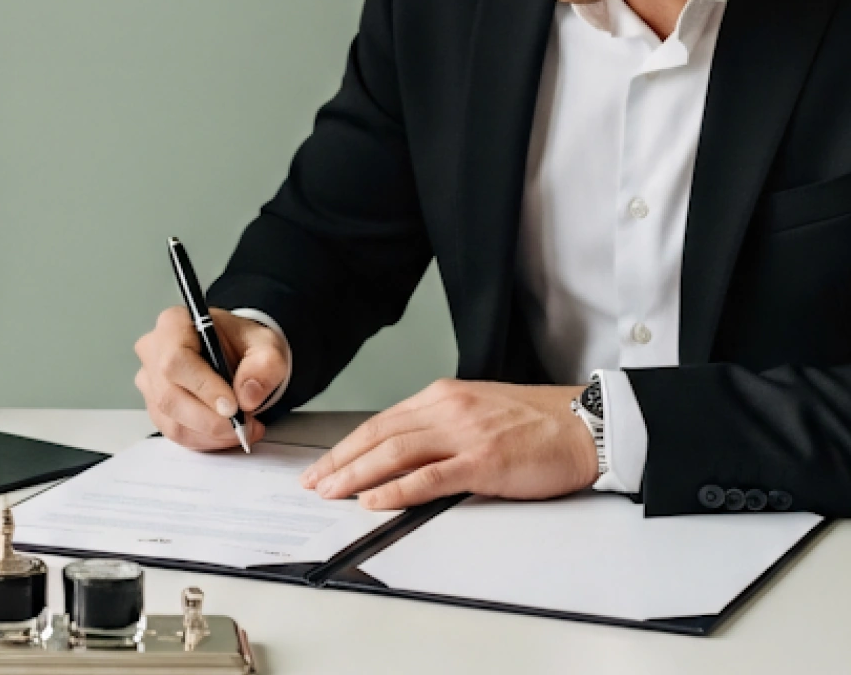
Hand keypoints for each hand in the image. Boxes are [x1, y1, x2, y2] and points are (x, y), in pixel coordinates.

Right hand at [133, 306, 288, 450]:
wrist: (234, 352)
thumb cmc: (241, 343)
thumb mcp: (265, 344)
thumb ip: (264, 365)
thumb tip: (247, 396)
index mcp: (174, 323)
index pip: (176, 360)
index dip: (204, 387)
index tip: (233, 406)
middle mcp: (154, 350)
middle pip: (170, 396)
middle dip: (211, 420)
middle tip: (244, 424)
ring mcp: (150, 380)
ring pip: (172, 420)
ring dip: (210, 434)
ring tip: (241, 429)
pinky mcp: (155, 406)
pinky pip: (174, 432)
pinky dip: (204, 439)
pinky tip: (225, 433)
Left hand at [299, 379, 598, 509]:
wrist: (583, 425)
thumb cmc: (537, 423)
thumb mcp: (478, 412)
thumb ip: (441, 427)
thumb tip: (406, 453)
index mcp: (442, 396)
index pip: (382, 422)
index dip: (348, 445)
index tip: (325, 464)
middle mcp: (446, 409)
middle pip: (379, 435)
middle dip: (341, 460)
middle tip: (314, 482)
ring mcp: (463, 434)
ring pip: (395, 453)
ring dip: (357, 475)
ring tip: (332, 492)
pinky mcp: (483, 461)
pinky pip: (429, 477)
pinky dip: (397, 489)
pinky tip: (374, 500)